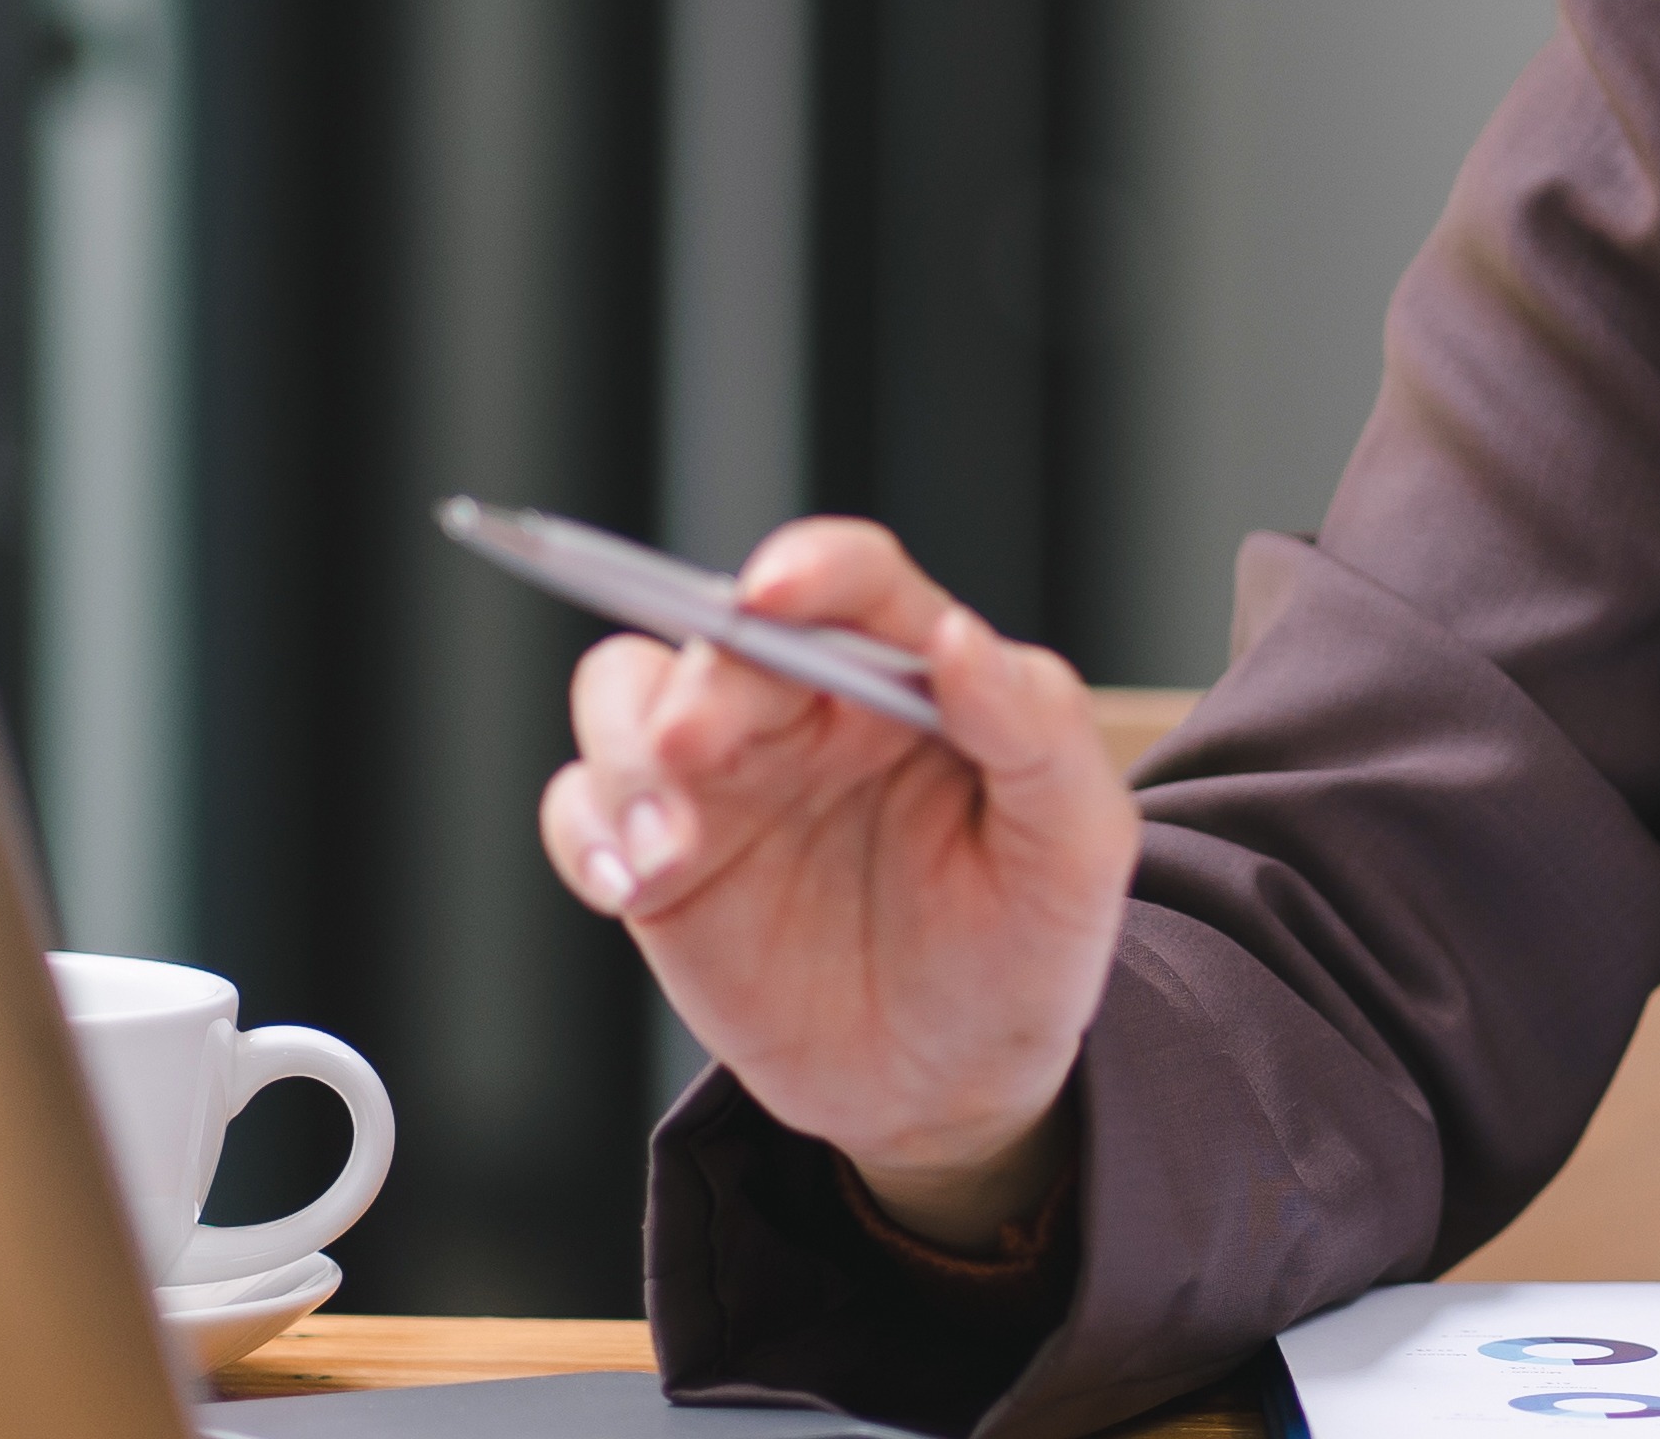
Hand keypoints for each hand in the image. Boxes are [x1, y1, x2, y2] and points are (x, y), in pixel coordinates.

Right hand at [539, 519, 1138, 1250]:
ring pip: (625, 697)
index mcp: (905, 680)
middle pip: (720, 637)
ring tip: (665, 851)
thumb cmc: (1024, 947)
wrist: (954, 1091)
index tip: (775, 591)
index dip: (811, 567)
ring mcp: (723, 781)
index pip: (856, 583)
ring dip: (626, 757)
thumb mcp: (1077, 849)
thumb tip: (964, 639)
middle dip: (701, 681)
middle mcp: (803, 710)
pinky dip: (586, 833)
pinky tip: (630, 884)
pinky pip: (581, 810)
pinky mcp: (662, 863)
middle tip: (695, 745)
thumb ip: (1038, 729)